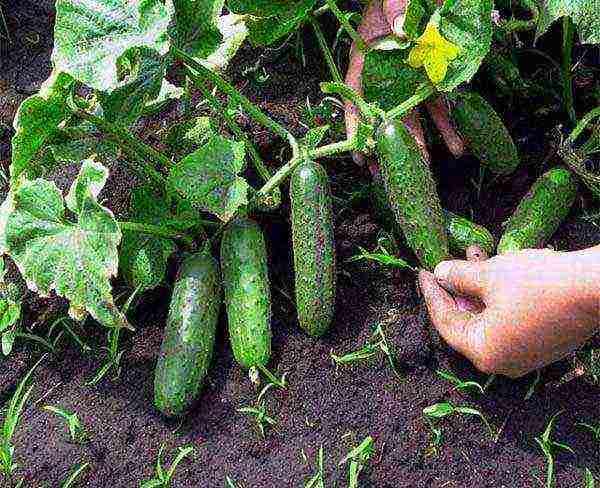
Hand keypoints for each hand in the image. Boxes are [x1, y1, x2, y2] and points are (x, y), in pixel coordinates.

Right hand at [344, 0, 463, 166]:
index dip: (356, 128)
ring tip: (426, 169)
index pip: (356, 98)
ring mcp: (409, 80)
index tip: (359, 154)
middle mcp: (385, 76)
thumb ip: (397, 10)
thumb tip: (403, 32)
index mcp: (366, 60)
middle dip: (390, 146)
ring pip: (413, 118)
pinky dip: (448, 126)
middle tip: (391, 173)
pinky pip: (439, 106)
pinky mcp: (431, 78)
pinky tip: (457, 146)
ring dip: (419, 144)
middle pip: (385, 117)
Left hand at [419, 247, 599, 376]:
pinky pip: (510, 316)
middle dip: (457, 287)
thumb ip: (459, 276)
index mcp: (485, 352)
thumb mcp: (489, 275)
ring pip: (490, 315)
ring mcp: (527, 352)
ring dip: (479, 284)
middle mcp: (505, 359)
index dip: (432, 294)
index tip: (423, 272)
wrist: (598, 286)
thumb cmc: (537, 284)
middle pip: (468, 320)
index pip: (446, 323)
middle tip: (445, 264)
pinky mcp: (545, 339)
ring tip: (472, 253)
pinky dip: (499, 292)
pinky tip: (498, 264)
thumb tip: (441, 273)